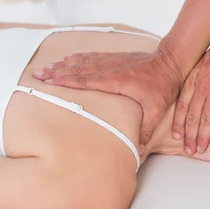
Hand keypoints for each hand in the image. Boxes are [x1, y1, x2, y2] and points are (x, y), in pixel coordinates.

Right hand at [34, 47, 183, 146]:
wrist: (171, 63)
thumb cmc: (162, 86)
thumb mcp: (155, 110)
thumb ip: (145, 130)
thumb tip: (137, 152)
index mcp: (116, 81)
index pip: (85, 80)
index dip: (66, 80)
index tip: (49, 81)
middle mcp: (110, 69)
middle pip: (78, 69)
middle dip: (57, 72)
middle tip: (38, 74)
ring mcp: (112, 61)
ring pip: (82, 61)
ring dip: (63, 64)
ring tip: (46, 67)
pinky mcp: (115, 58)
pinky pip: (92, 56)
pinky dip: (77, 58)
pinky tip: (68, 58)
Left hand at [173, 27, 209, 155]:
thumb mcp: (206, 58)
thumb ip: (201, 73)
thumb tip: (201, 83)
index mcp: (194, 78)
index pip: (182, 105)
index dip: (179, 122)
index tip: (177, 135)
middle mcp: (201, 87)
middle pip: (192, 116)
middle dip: (189, 135)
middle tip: (188, 149)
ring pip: (205, 120)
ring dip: (202, 136)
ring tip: (201, 149)